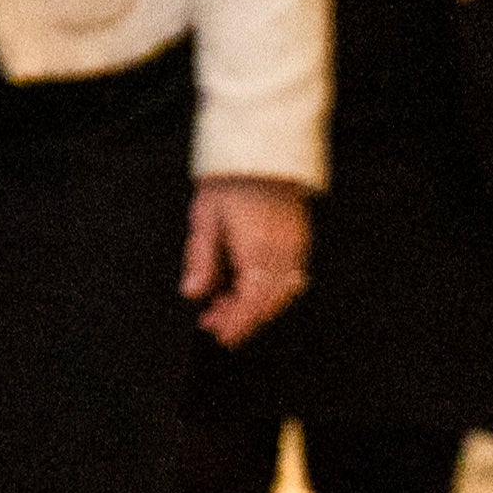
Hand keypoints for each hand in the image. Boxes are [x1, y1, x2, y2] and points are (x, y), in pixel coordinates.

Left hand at [182, 178, 310, 347]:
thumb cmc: (228, 183)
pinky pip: (290, 278)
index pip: (252, 302)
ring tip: (224, 305)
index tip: (221, 337)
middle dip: (242, 318)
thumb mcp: (204, 219)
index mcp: (258, 251)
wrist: (260, 154)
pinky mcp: (299, 242)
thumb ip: (201, 259)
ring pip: (281, 293)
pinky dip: (269, 290)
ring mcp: (295, 248)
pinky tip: (247, 287)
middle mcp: (283, 254)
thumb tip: (193, 293)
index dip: (238, 324)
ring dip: (256, 305)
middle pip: (268, 302)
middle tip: (212, 322)